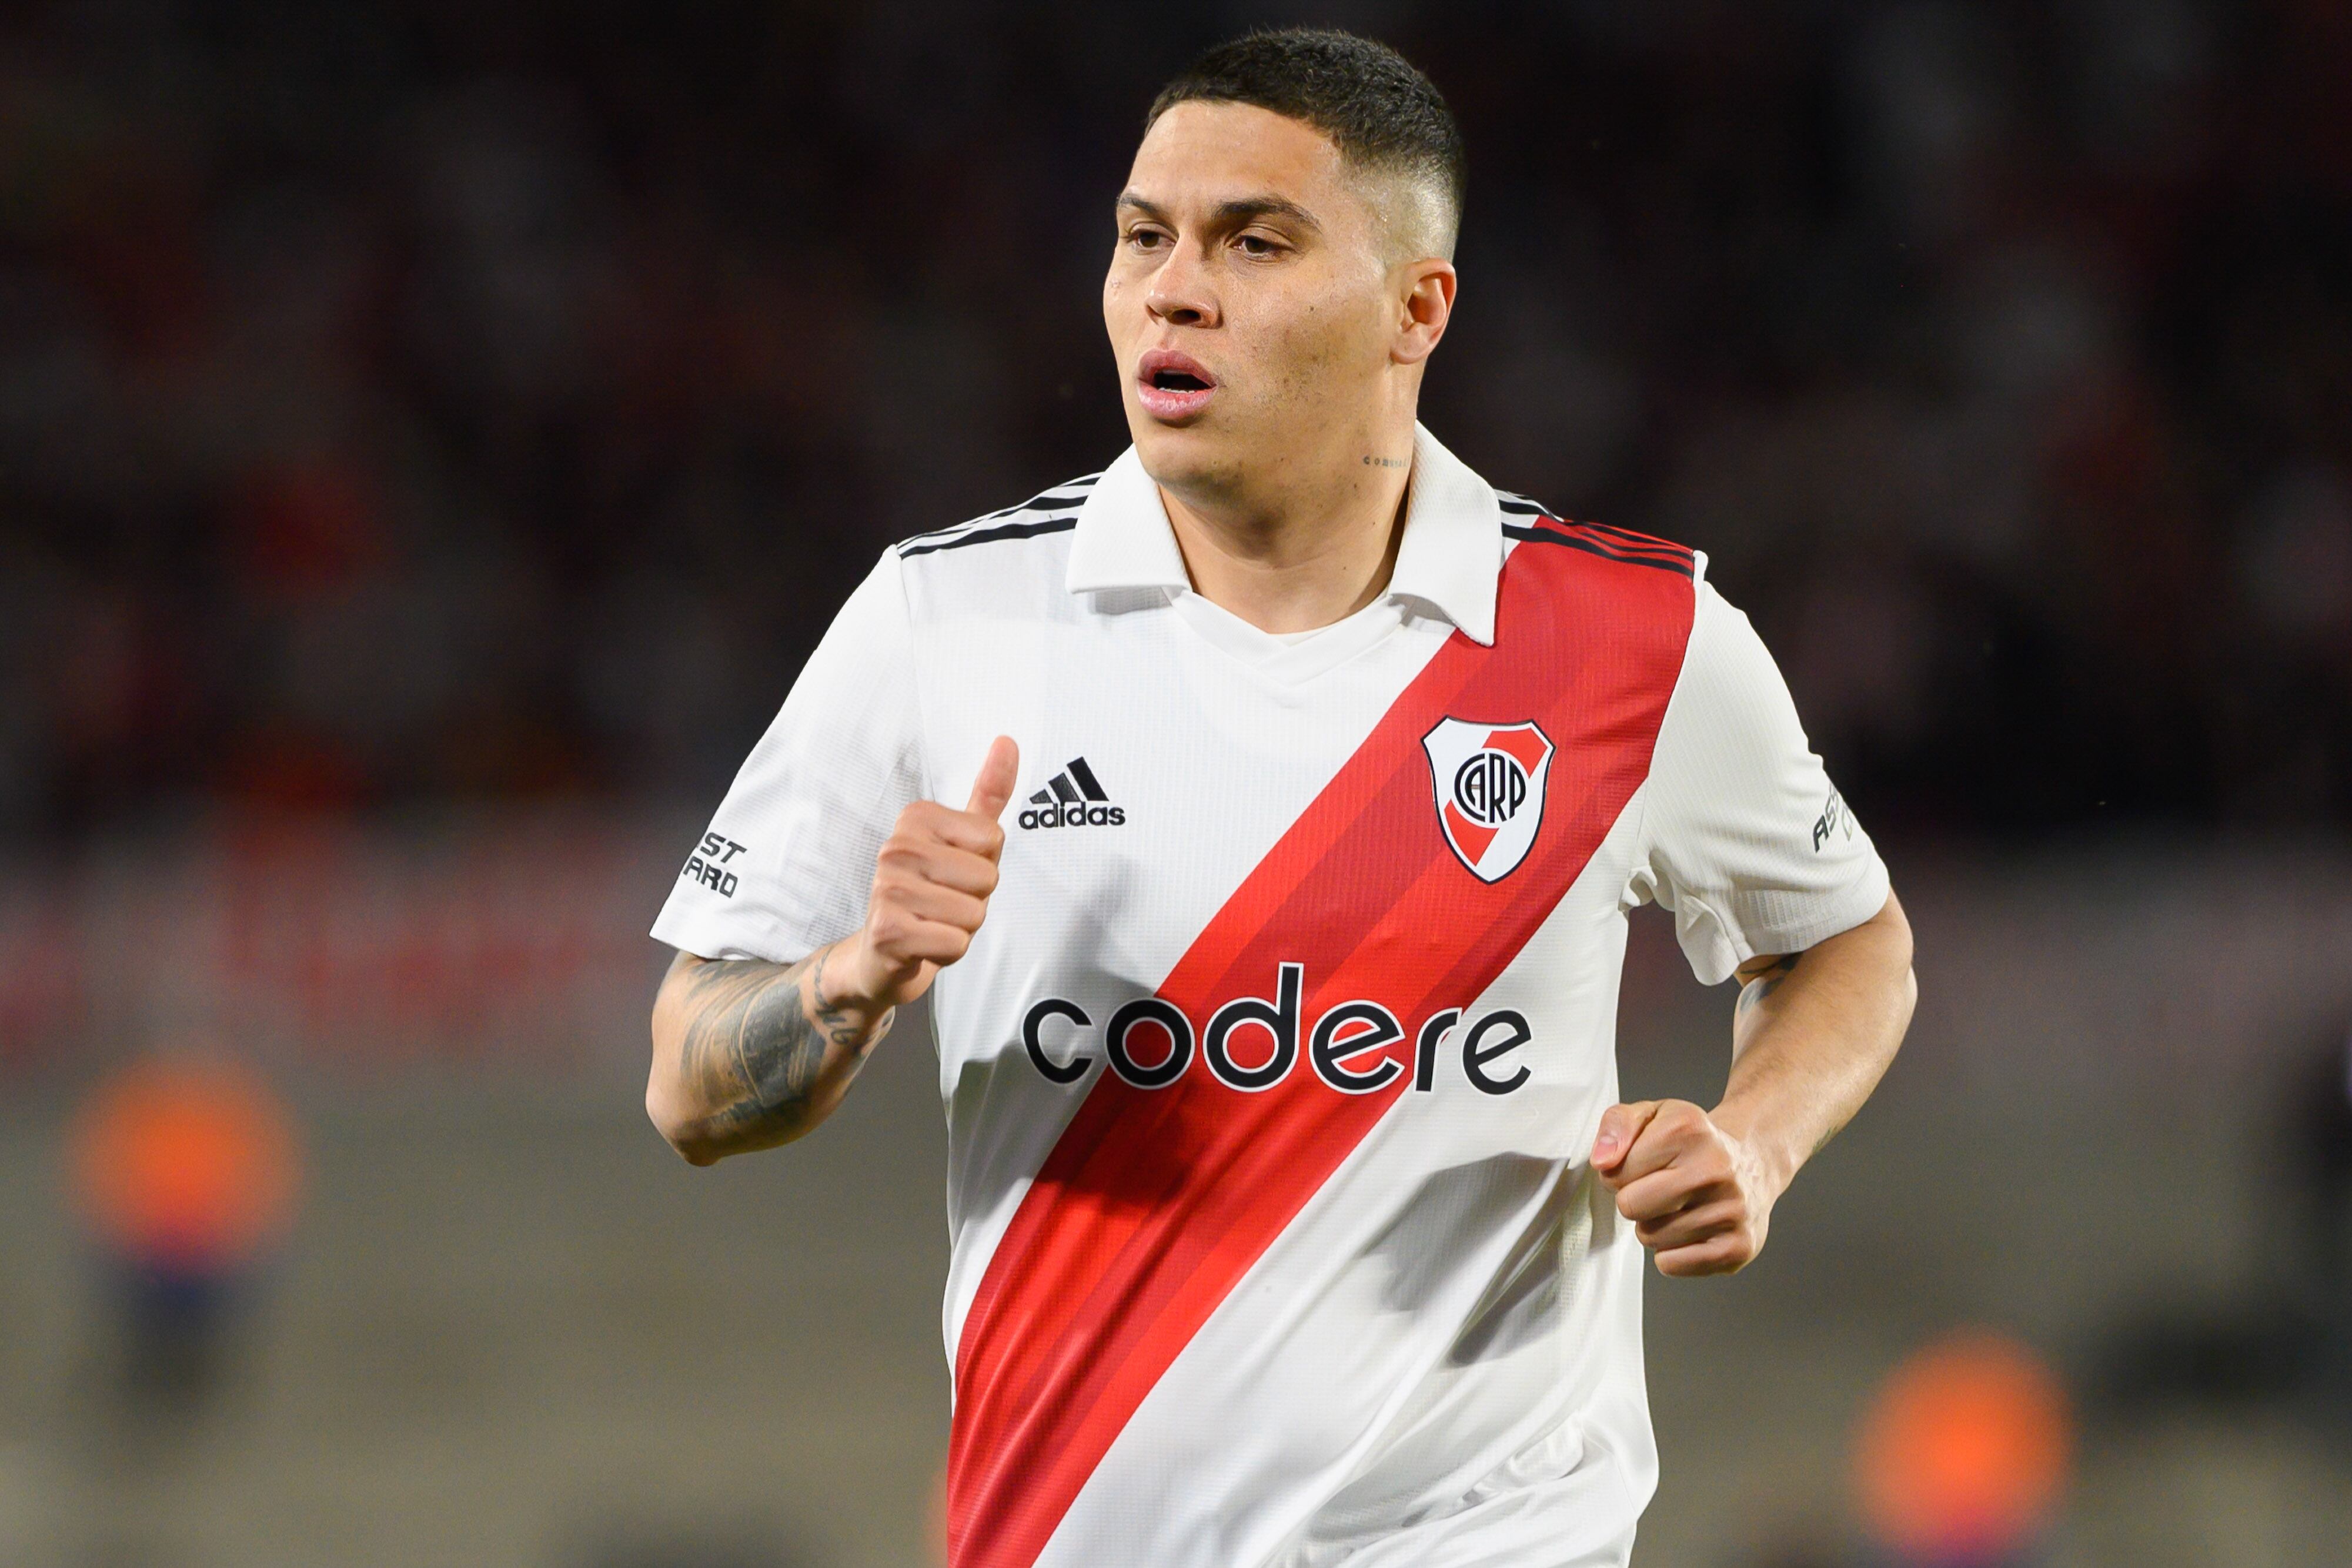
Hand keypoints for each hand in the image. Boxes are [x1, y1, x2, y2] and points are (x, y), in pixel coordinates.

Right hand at [826, 735, 1018, 1015]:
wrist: (881, 954)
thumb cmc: (930, 892)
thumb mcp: (963, 841)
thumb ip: (988, 794)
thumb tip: (1008, 741)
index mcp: (916, 818)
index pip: (993, 839)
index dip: (984, 865)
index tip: (954, 873)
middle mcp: (896, 847)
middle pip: (987, 878)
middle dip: (975, 901)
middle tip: (943, 903)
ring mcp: (887, 888)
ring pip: (973, 914)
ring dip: (961, 929)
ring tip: (933, 922)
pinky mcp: (888, 931)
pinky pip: (955, 944)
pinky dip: (947, 952)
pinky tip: (924, 944)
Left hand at [1590, 1099, 1780, 1276]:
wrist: (1753, 1162)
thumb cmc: (1694, 1143)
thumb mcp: (1653, 1115)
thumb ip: (1617, 1125)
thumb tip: (1603, 1161)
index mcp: (1687, 1131)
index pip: (1614, 1174)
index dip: (1620, 1173)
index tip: (1644, 1167)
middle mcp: (1713, 1169)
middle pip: (1630, 1207)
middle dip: (1635, 1200)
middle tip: (1659, 1190)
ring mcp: (1730, 1210)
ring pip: (1650, 1238)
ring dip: (1656, 1226)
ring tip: (1682, 1206)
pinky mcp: (1738, 1247)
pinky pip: (1672, 1265)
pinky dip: (1673, 1253)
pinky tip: (1693, 1229)